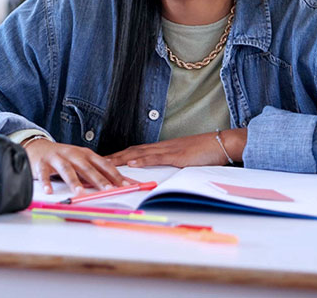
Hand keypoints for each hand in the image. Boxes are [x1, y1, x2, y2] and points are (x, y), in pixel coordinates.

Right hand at [25, 138, 133, 194]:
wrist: (38, 146)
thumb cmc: (63, 156)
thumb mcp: (81, 160)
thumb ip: (96, 171)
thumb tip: (116, 184)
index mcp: (85, 154)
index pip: (104, 165)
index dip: (115, 175)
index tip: (126, 185)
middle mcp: (73, 155)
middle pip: (87, 168)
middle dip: (98, 179)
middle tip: (108, 190)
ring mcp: (57, 158)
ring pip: (67, 170)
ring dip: (74, 182)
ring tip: (80, 193)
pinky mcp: (42, 164)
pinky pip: (45, 174)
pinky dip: (46, 183)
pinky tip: (49, 191)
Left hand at [106, 129, 246, 167]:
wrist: (223, 143)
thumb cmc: (206, 152)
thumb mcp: (185, 160)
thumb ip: (171, 164)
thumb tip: (160, 174)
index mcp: (162, 149)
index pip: (134, 152)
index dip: (117, 156)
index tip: (102, 161)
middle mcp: (161, 147)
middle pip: (131, 151)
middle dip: (112, 157)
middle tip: (93, 162)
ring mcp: (168, 150)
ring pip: (139, 153)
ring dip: (120, 159)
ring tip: (104, 163)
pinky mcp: (177, 155)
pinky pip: (157, 157)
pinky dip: (142, 160)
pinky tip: (130, 163)